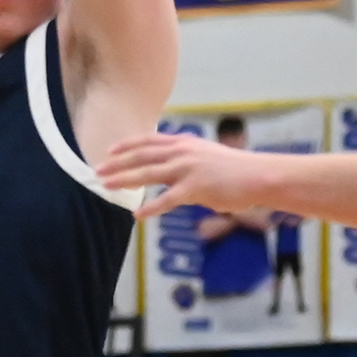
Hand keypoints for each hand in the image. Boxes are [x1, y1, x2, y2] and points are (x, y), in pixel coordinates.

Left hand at [101, 133, 286, 221]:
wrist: (259, 175)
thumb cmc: (236, 171)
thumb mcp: (208, 157)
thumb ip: (188, 160)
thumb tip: (174, 171)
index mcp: (186, 143)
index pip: (150, 141)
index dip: (128, 145)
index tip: (110, 150)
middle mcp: (183, 152)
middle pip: (142, 156)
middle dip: (117, 163)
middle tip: (97, 170)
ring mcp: (188, 169)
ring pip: (149, 173)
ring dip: (124, 180)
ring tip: (106, 187)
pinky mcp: (196, 188)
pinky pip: (168, 200)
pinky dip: (151, 207)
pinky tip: (137, 215)